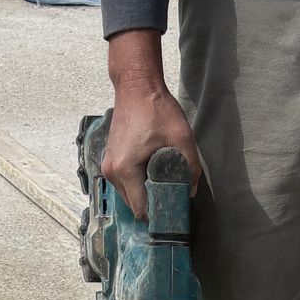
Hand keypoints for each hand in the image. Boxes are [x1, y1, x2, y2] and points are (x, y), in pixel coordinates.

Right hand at [103, 31, 202, 217]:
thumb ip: (190, 168)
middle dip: (152, 205)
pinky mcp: (110, 159)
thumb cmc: (156, 108)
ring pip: (128, 195)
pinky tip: (152, 175)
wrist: (136, 85)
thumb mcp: (182, 138)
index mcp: (125, 169)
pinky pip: (124, 183)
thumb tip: (191, 191)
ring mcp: (108, 165)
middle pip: (133, 205)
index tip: (173, 213)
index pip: (141, 209)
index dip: (158, 214)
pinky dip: (138, 184)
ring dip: (145, 194)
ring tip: (163, 185)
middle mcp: (112, 171)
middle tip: (172, 199)